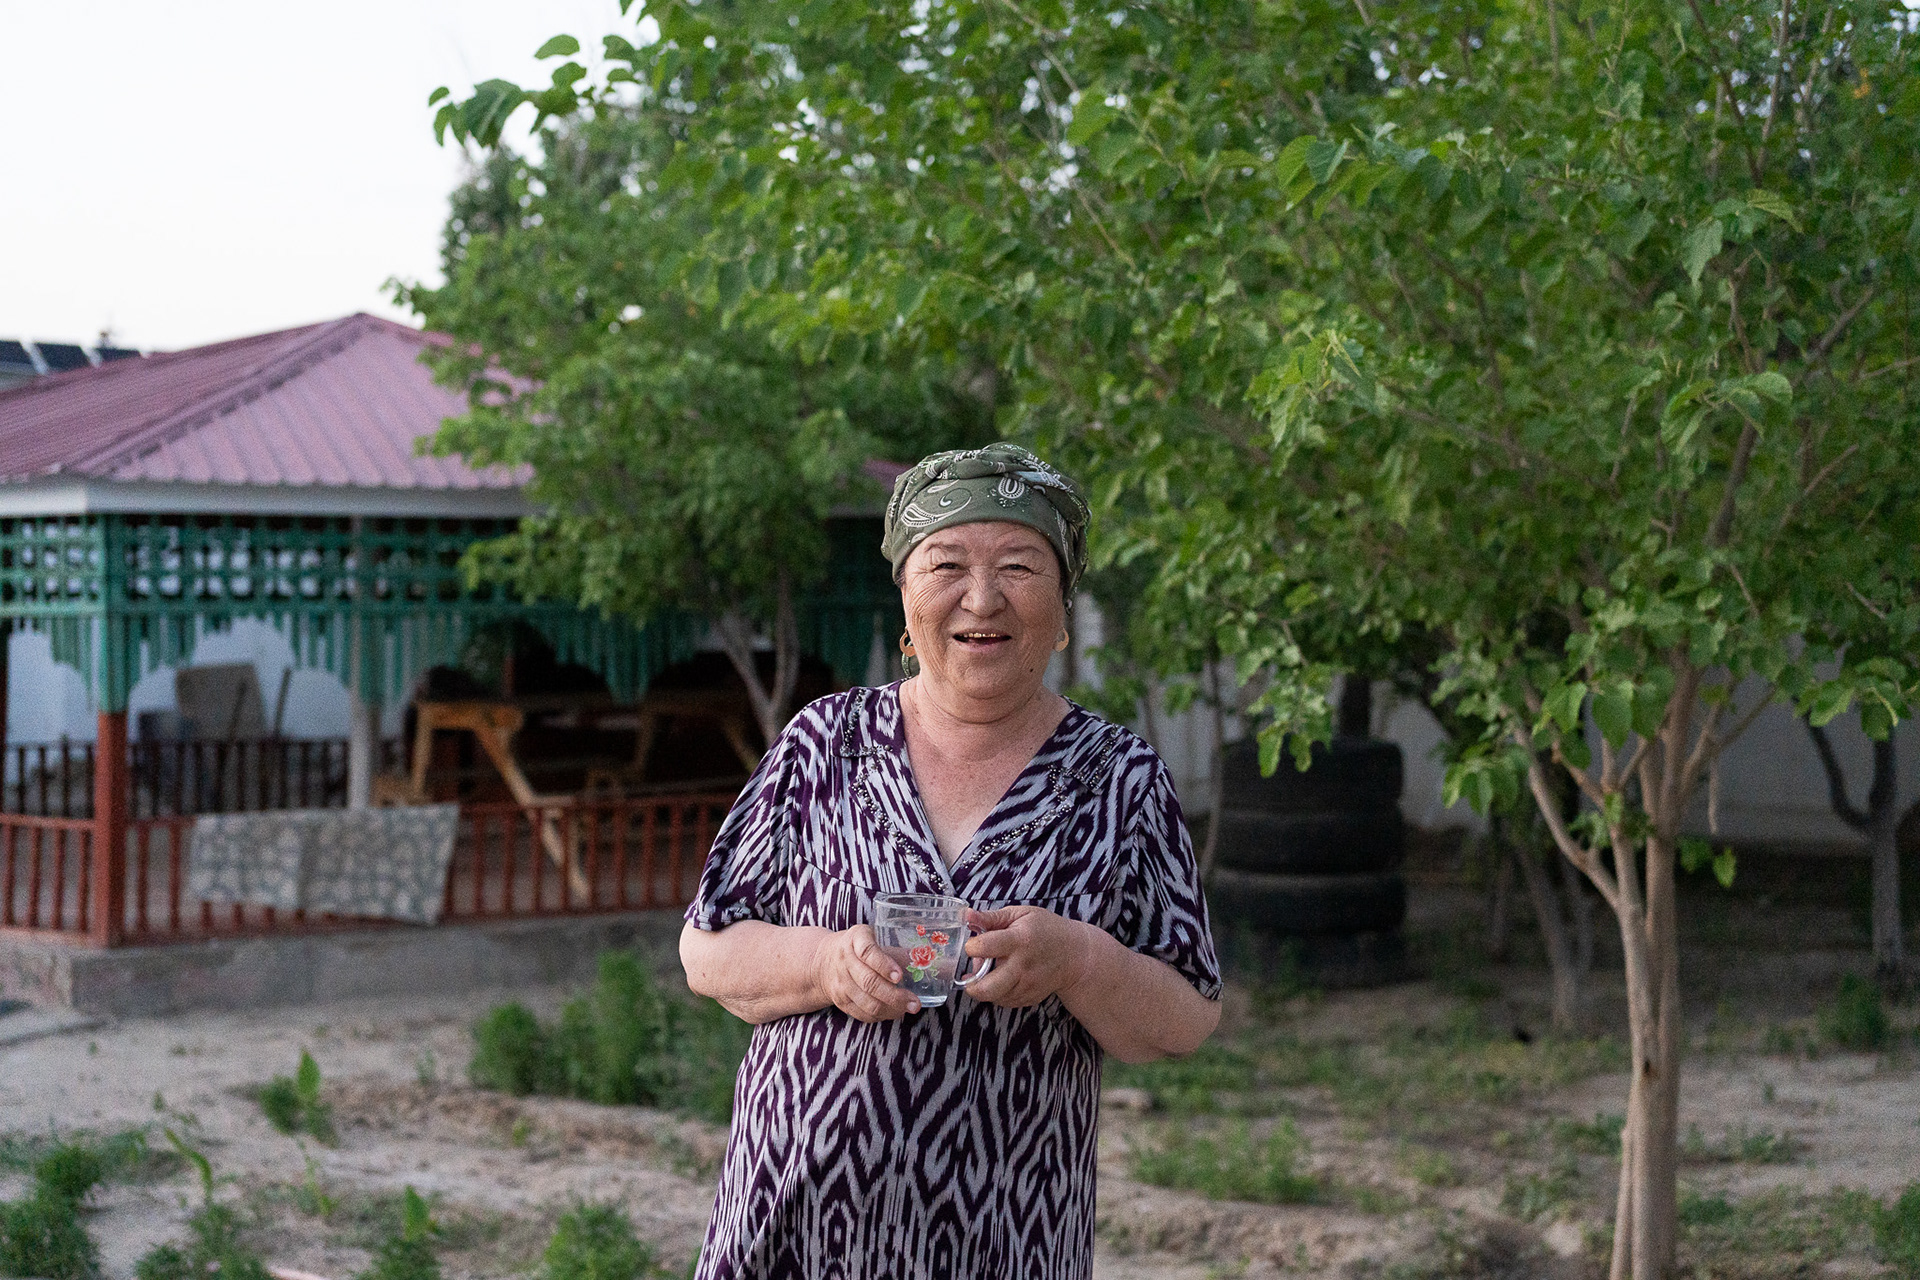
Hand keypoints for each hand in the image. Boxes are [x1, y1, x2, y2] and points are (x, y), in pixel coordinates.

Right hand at [811, 925, 919, 1021]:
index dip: (884, 965)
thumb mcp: (873, 938)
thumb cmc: (858, 947)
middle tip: (915, 1002)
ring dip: (891, 1009)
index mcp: (855, 939)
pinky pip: (862, 1013)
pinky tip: (894, 1013)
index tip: (900, 976)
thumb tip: (939, 964)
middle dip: (894, 995)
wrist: (823, 961)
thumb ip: (897, 949)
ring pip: (867, 1002)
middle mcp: (845, 961)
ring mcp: (841, 983)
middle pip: (869, 982)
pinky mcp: (841, 1001)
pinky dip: (881, 1016)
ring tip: (909, 1008)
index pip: (868, 952)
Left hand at [958, 905, 1099, 1007]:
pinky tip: (1002, 979)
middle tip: (970, 973)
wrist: (1075, 955)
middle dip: (971, 984)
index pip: (985, 947)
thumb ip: (991, 917)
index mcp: (1019, 939)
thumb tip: (967, 915)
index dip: (971, 946)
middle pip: (987, 987)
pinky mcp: (1030, 998)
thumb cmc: (1046, 930)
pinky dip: (997, 993)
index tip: (972, 945)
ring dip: (984, 987)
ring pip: (994, 998)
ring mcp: (1027, 985)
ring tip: (990, 972)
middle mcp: (1023, 966)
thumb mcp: (1021, 914)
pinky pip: (1004, 1002)